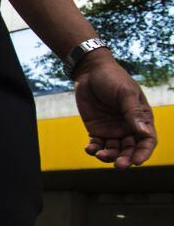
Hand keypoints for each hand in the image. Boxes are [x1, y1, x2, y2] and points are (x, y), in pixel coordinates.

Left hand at [74, 52, 156, 168]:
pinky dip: (94, 150)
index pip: (147, 141)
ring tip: (101, 156)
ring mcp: (112, 130)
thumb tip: (145, 133)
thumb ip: (133, 113)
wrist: (90, 71)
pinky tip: (90, 150)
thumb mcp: (125, 93)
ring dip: (109, 156)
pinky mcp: (96, 130)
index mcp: (142, 119)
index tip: (137, 162)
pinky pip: (97, 145)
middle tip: (119, 165)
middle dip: (126, 159)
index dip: (143, 153)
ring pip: (114, 150)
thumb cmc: (112, 79)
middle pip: (130, 149)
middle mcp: (128, 128)